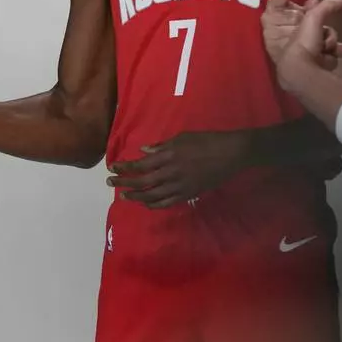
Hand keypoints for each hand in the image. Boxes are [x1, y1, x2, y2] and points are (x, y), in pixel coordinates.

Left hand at [105, 132, 249, 208]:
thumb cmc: (206, 141)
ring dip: (136, 196)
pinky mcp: (188, 194)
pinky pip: (167, 203)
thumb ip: (162, 147)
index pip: (140, 165)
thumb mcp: (182, 138)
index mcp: (168, 156)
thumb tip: (144, 151)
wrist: (230, 154)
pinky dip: (154, 204)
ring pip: (152, 195)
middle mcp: (171, 173)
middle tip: (110, 182)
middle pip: (142, 181)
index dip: (125, 167)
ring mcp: (180, 186)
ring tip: (124, 195)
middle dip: (124, 182)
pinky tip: (146, 203)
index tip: (112, 167)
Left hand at [276, 0, 341, 88]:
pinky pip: (329, 49)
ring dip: (330, 38)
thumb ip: (327, 5)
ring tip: (328, 45)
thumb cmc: (301, 41)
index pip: (273, 9)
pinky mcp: (316, 59)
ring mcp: (303, 48)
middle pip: (305, 19)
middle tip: (321, 16)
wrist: (305, 73)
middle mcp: (286, 37)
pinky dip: (338, 50)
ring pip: (321, 34)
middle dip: (319, 18)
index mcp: (276, 26)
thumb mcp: (313, 17)